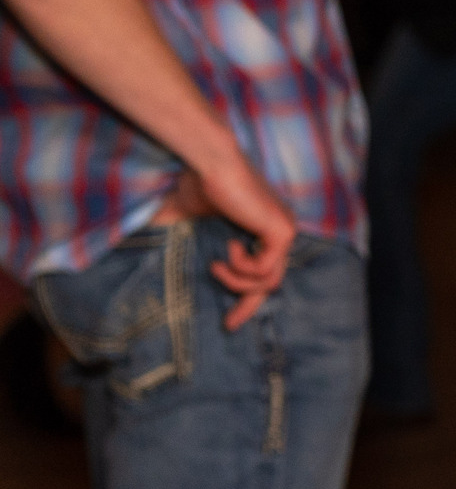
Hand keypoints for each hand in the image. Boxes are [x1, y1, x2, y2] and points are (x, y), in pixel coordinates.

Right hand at [171, 150, 297, 330]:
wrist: (210, 164)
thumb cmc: (198, 183)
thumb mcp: (186, 215)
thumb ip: (175, 232)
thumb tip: (138, 243)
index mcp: (264, 230)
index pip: (265, 273)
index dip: (248, 298)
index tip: (229, 321)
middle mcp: (280, 232)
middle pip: (271, 283)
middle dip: (248, 305)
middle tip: (229, 324)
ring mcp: (284, 231)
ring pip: (268, 281)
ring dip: (236, 281)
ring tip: (218, 264)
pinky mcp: (282, 231)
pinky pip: (264, 269)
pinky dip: (242, 267)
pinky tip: (231, 246)